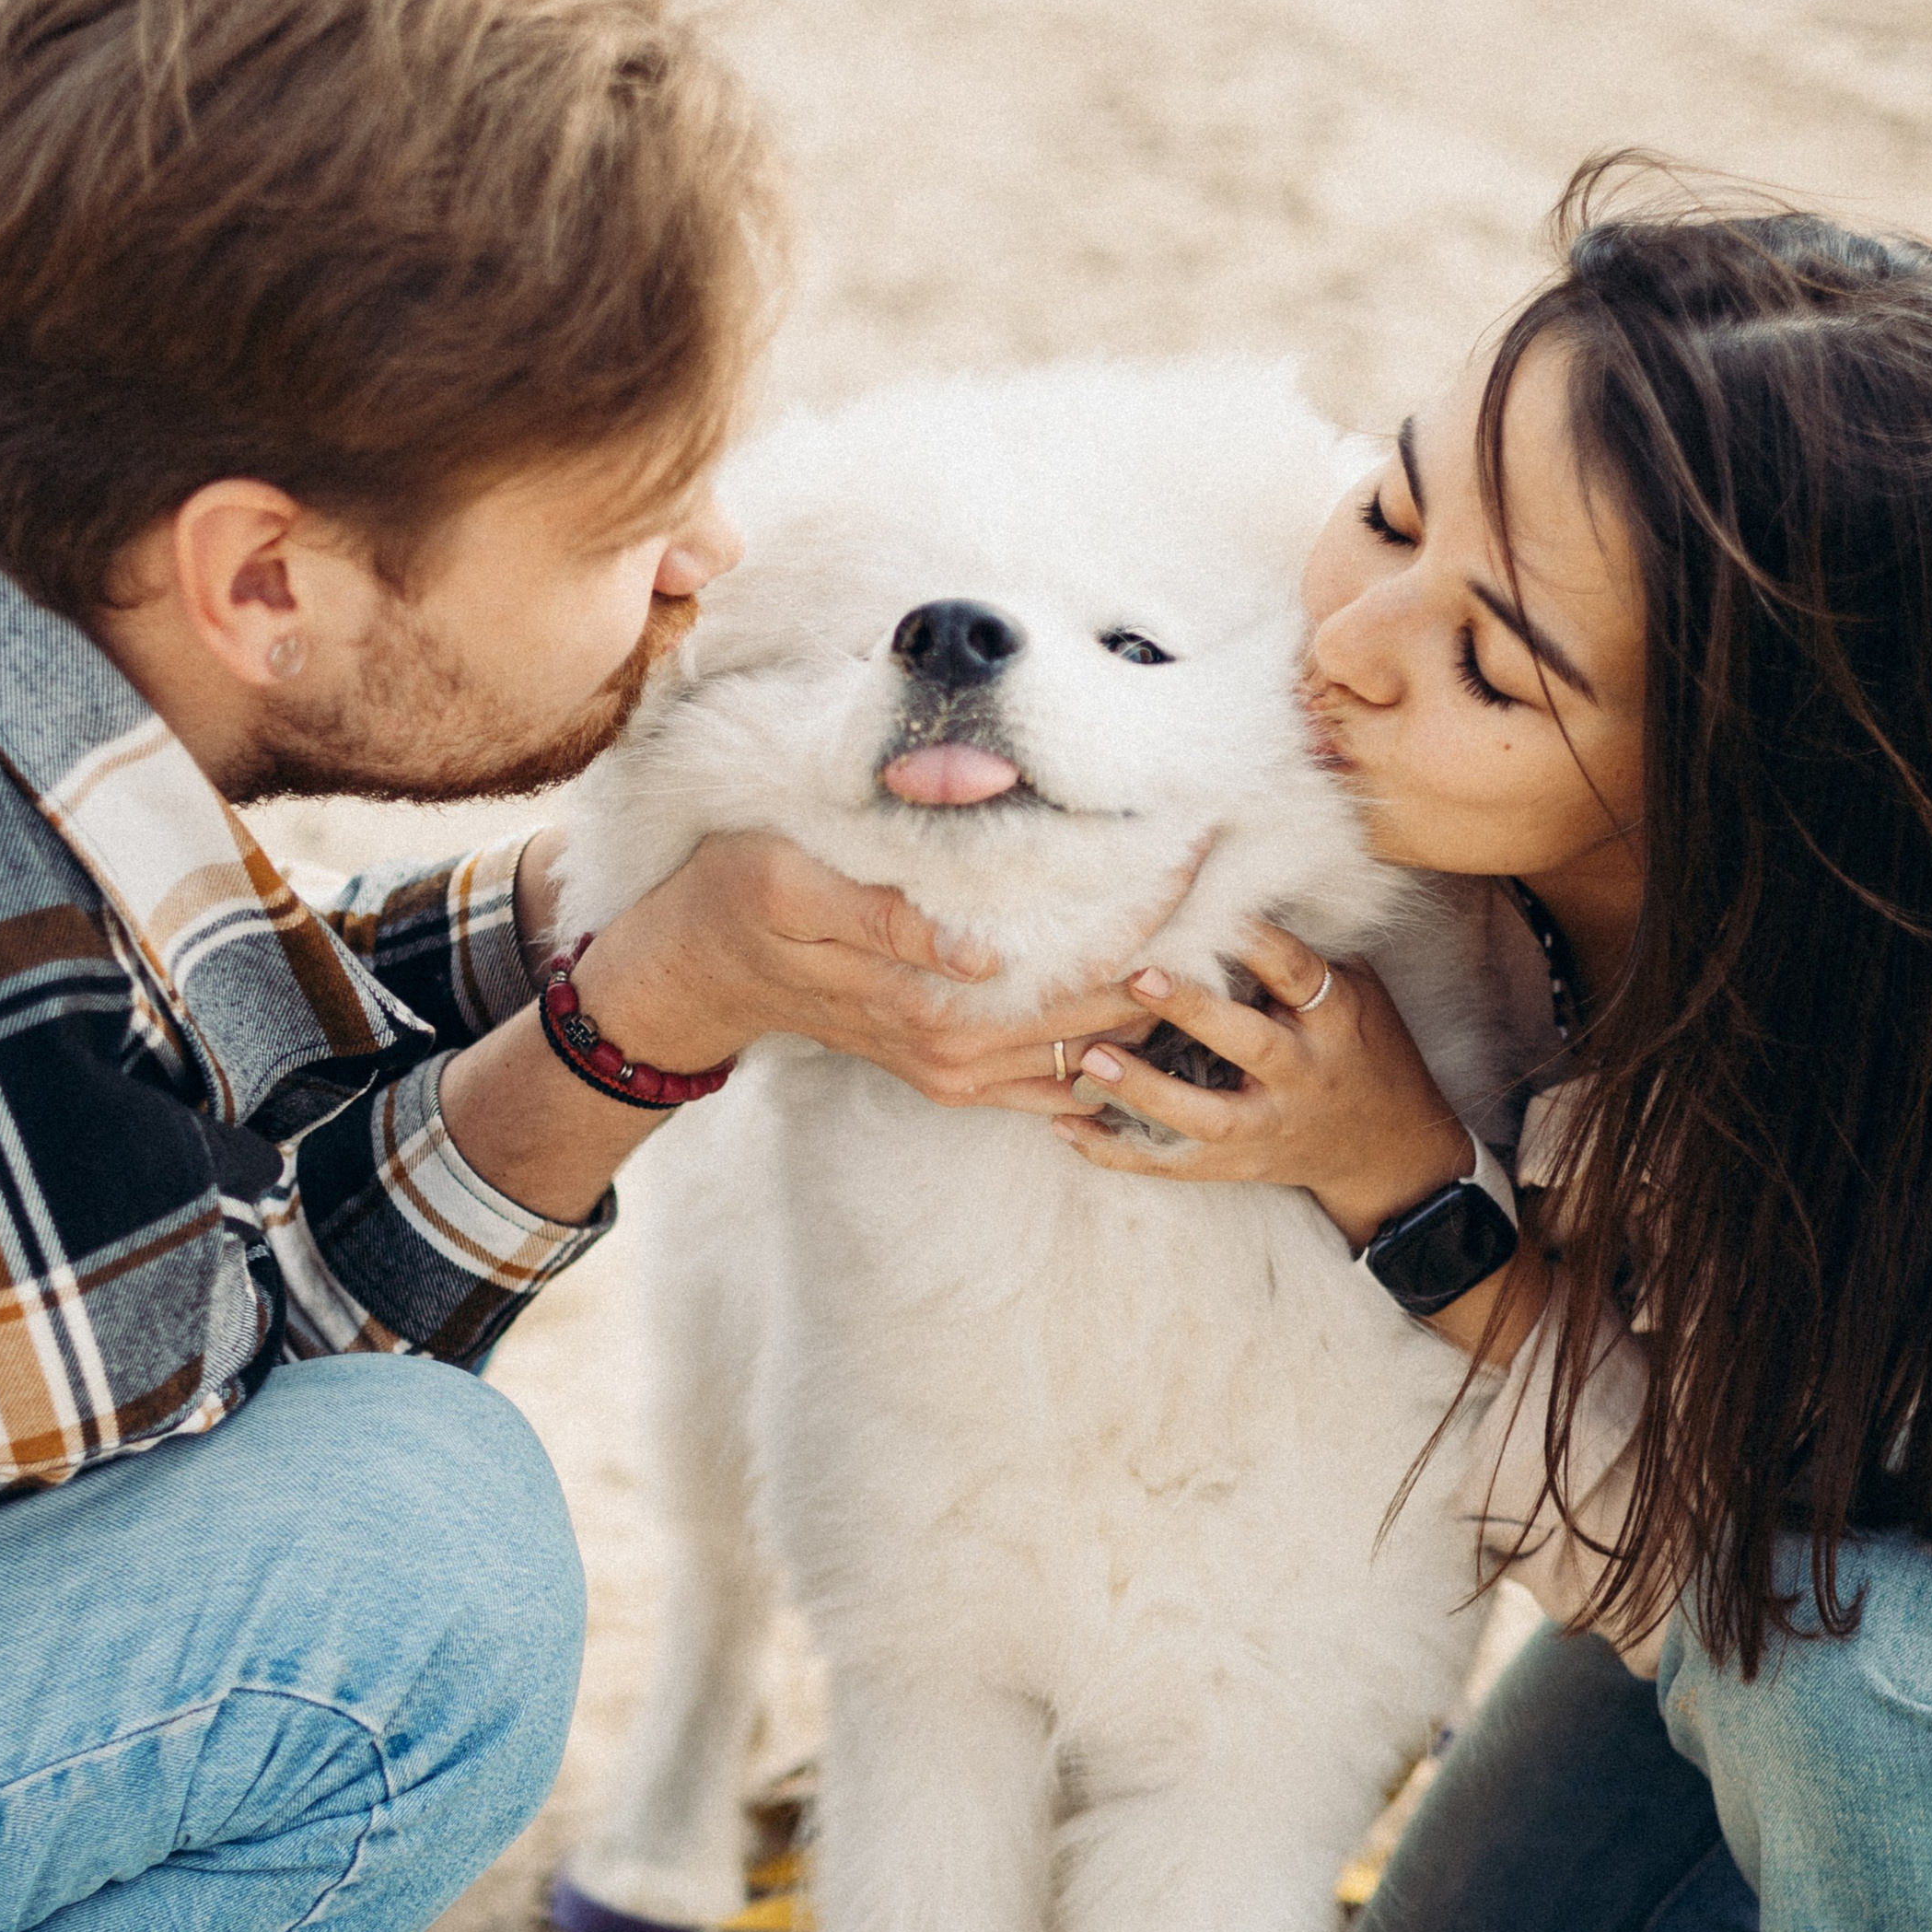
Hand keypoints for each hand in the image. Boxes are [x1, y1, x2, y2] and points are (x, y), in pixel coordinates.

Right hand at [574, 831, 1163, 1109]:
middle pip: (1102, 1008)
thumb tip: (976, 951)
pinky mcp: (952, 1074)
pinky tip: (1156, 1011)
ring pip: (1091, 1050)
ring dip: (1154, 1006)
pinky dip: (1112, 1054)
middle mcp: (956, 1049)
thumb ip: (883, 917)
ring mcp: (957, 1070)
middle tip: (1238, 884)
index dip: (1143, 905)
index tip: (1203, 849)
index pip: (1068, 953)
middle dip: (1173, 952)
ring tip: (1219, 940)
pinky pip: (1054, 1083)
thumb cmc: (737, 901)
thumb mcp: (790, 883)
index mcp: (930, 999)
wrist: (693, 972)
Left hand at [1051, 917, 1473, 1244]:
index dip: (1260, 942)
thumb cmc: (1361, 1049)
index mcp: (1333, 1023)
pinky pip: (1170, 1163)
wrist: (1389, 1151)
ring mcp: (1265, 1128)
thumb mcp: (1356, 995)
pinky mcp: (1234, 1165)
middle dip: (1194, 1012)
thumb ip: (1299, 957)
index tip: (1217, 912)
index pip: (1299, 975)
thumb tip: (1235, 885)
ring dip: (1143, 1090)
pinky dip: (1116, 1150)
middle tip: (1138, 977)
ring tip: (1089, 1058)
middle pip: (1249, 1045)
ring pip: (1203, 1118)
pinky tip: (1065, 1126)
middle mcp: (1301, 1076)